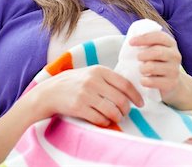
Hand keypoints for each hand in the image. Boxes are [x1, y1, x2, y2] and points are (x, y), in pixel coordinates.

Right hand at [29, 65, 143, 126]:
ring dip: (117, 117)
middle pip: (120, 99)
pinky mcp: (78, 107)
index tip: (141, 103)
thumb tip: (129, 90)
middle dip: (126, 109)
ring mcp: (85, 94)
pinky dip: (105, 122)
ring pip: (112, 111)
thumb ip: (108, 78)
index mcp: (99, 70)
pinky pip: (100, 119)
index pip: (124, 83)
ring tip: (116, 117)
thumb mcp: (91, 73)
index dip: (135, 95)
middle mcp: (93, 80)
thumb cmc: (75, 82)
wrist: (50, 91)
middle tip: (125, 112)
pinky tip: (104, 120)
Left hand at [130, 30, 181, 104]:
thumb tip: (131, 41)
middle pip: (157, 52)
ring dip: (142, 68)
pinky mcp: (171, 84)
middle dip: (143, 54)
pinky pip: (152, 81)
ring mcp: (174, 70)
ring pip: (153, 67)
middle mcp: (175, 55)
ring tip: (141, 69)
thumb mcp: (153, 49)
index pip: (158, 37)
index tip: (131, 42)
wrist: (170, 82)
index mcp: (170, 43)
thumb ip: (146, 43)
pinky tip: (143, 80)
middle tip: (138, 58)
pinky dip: (144, 81)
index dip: (144, 38)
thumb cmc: (156, 61)